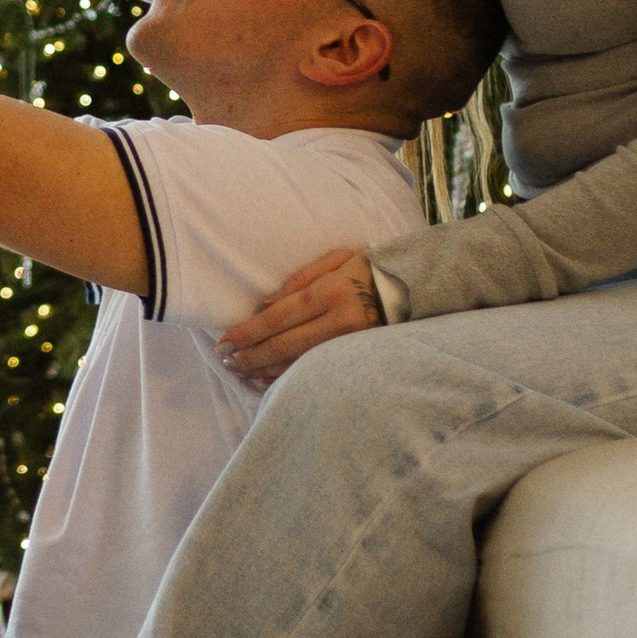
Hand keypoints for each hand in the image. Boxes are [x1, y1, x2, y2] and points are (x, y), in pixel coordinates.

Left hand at [217, 247, 383, 387]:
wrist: (412, 288)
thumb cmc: (367, 268)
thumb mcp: (335, 259)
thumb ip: (299, 280)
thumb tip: (265, 305)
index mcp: (330, 293)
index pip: (278, 317)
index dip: (248, 333)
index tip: (224, 341)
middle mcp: (338, 322)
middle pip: (284, 345)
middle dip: (250, 355)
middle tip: (226, 361)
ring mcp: (348, 344)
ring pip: (297, 363)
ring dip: (264, 369)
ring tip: (240, 370)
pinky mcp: (355, 357)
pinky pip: (314, 371)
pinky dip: (287, 376)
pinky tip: (268, 378)